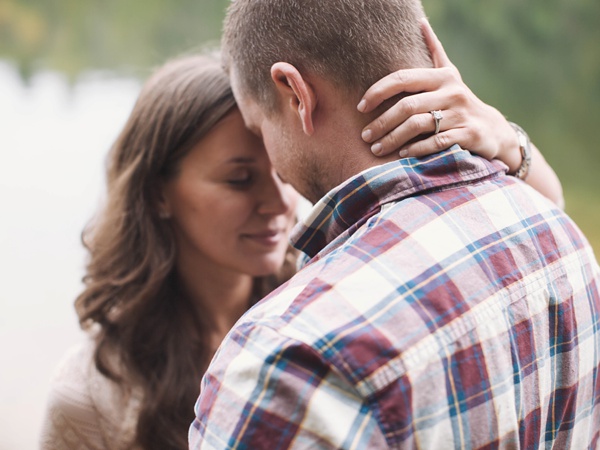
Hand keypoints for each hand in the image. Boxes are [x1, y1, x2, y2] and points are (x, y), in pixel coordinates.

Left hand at [358, 18, 517, 162]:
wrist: (493, 129)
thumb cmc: (459, 101)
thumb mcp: (450, 74)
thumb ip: (434, 51)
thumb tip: (421, 22)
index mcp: (442, 76)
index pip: (402, 78)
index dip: (378, 92)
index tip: (361, 107)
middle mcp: (452, 92)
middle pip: (407, 106)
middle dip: (381, 122)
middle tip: (365, 136)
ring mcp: (460, 114)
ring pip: (418, 125)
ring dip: (393, 138)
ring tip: (377, 149)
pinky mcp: (468, 134)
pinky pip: (436, 142)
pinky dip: (416, 149)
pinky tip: (402, 155)